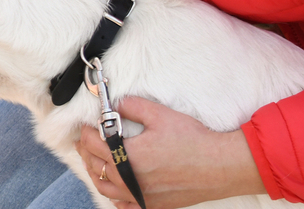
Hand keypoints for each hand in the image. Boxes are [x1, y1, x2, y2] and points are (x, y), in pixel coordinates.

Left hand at [76, 96, 263, 208]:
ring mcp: (141, 196)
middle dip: (86, 150)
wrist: (219, 165)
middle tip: (85, 140)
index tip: (86, 125)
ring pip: (105, 188)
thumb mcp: (160, 115)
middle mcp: (130, 179)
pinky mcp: (153, 205)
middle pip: (95, 166)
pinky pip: (124, 206)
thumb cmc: (192, 140)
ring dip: (95, 173)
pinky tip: (115, 188)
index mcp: (129, 155)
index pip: (94, 143)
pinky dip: (114, 196)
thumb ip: (132, 106)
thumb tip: (114, 105)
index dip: (86, 132)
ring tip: (93, 161)